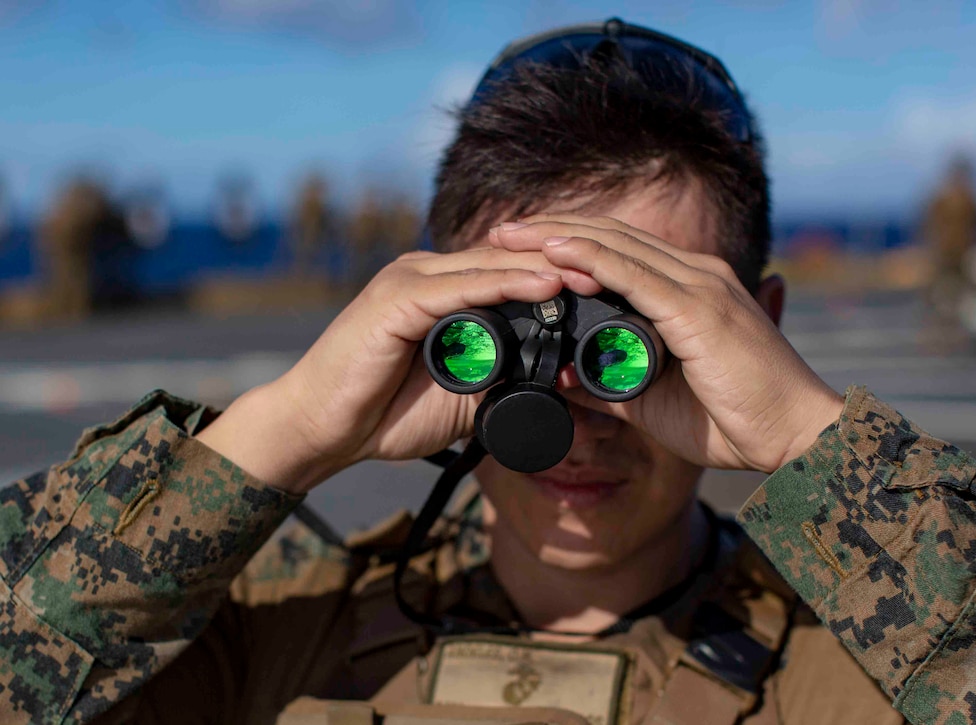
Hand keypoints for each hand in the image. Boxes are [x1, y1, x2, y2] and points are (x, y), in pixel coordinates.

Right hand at [197, 247, 599, 493]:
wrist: (320, 430)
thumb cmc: (385, 412)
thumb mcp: (462, 395)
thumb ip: (503, 379)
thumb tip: (557, 383)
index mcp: (444, 290)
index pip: (512, 271)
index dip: (562, 276)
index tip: (613, 288)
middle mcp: (428, 274)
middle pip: (508, 259)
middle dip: (565, 265)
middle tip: (620, 273)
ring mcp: (410, 281)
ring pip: (490, 265)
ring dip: (545, 270)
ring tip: (596, 274)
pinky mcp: (395, 298)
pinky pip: (458, 286)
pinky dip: (503, 285)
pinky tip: (544, 288)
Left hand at [490, 215, 843, 473]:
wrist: (796, 437)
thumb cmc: (735, 419)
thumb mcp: (655, 398)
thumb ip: (612, 382)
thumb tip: (564, 376)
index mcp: (688, 291)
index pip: (618, 252)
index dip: (567, 244)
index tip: (518, 248)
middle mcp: (696, 276)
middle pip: (610, 237)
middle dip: (550, 230)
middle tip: (499, 230)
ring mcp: (700, 287)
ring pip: (616, 245)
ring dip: (558, 236)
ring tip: (509, 232)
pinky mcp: (700, 308)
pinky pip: (634, 273)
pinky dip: (590, 258)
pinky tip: (553, 252)